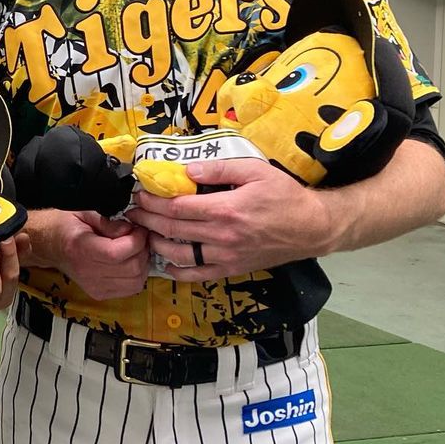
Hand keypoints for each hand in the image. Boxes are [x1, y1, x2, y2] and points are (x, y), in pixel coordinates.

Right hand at [27, 208, 151, 300]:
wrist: (48, 245)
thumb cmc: (65, 225)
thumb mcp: (84, 212)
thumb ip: (108, 221)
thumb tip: (130, 230)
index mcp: (81, 248)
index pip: (118, 253)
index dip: (136, 240)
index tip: (138, 228)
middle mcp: (87, 272)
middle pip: (132, 269)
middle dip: (143, 249)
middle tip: (139, 236)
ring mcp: (94, 286)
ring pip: (135, 282)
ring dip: (142, 263)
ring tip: (135, 249)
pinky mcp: (99, 294)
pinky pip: (130, 289)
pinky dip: (136, 275)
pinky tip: (129, 261)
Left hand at [125, 157, 329, 280]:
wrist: (312, 228)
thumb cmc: (284, 196)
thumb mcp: (255, 171)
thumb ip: (219, 168)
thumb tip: (187, 169)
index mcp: (225, 209)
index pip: (177, 206)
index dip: (153, 200)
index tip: (140, 193)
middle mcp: (222, 235)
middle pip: (172, 229)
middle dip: (147, 219)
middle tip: (132, 211)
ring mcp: (225, 256)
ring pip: (179, 254)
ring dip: (155, 243)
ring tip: (143, 232)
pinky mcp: (231, 269)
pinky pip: (197, 274)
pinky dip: (177, 271)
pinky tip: (166, 262)